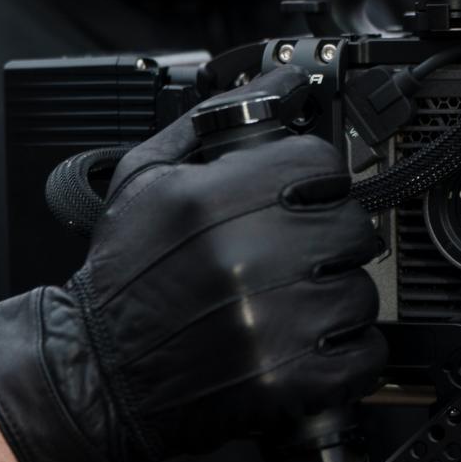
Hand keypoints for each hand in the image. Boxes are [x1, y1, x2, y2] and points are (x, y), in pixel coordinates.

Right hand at [0, 67, 386, 461]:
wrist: (97, 372)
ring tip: (300, 301)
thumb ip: (214, 122)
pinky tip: (314, 342)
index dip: (318, 178)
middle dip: (331, 237)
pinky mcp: (284, 380)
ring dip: (339, 296)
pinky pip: (363, 354)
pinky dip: (349, 351)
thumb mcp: (146, 178)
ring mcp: (267, 324)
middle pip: (351, 226)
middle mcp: (241, 259)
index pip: (318, 163)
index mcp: (208, 201)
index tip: (306, 197)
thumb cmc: (124, 275)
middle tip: (302, 253)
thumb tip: (278, 81)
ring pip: (361, 291)